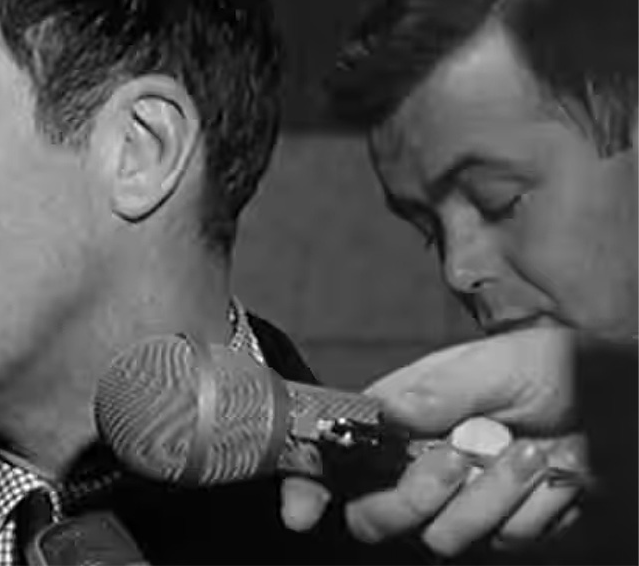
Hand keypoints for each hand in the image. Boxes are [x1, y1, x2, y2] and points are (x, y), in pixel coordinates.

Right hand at [280, 328, 586, 556]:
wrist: (616, 401)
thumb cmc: (549, 366)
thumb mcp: (493, 364)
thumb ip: (435, 391)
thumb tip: (381, 415)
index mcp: (399, 416)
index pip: (337, 455)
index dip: (309, 484)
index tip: (301, 509)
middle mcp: (417, 464)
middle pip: (374, 515)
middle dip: (410, 499)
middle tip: (453, 462)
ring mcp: (458, 502)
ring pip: (440, 538)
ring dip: (489, 498)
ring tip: (529, 454)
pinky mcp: (502, 529)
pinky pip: (501, 543)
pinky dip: (531, 509)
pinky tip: (551, 474)